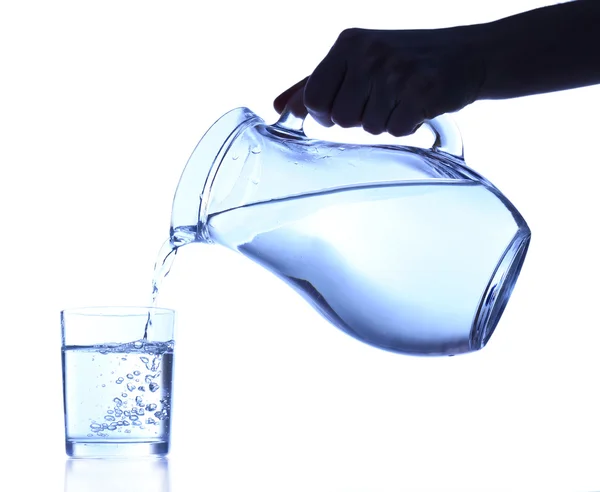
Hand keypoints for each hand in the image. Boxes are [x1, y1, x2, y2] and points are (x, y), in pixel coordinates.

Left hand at [274, 27, 485, 136]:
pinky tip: (418, 105)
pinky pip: (396, 132)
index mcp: (347, 43)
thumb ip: (313, 83)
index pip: (313, 100)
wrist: (468, 53)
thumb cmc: (405, 59)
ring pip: (369, 128)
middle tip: (383, 97)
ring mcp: (396, 71)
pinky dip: (407, 126)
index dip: (328, 113)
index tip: (350, 102)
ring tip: (403, 97)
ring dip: (385, 121)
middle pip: (340, 119)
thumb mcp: (356, 60)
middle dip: (360, 117)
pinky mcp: (422, 91)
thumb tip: (279, 108)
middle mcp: (369, 53)